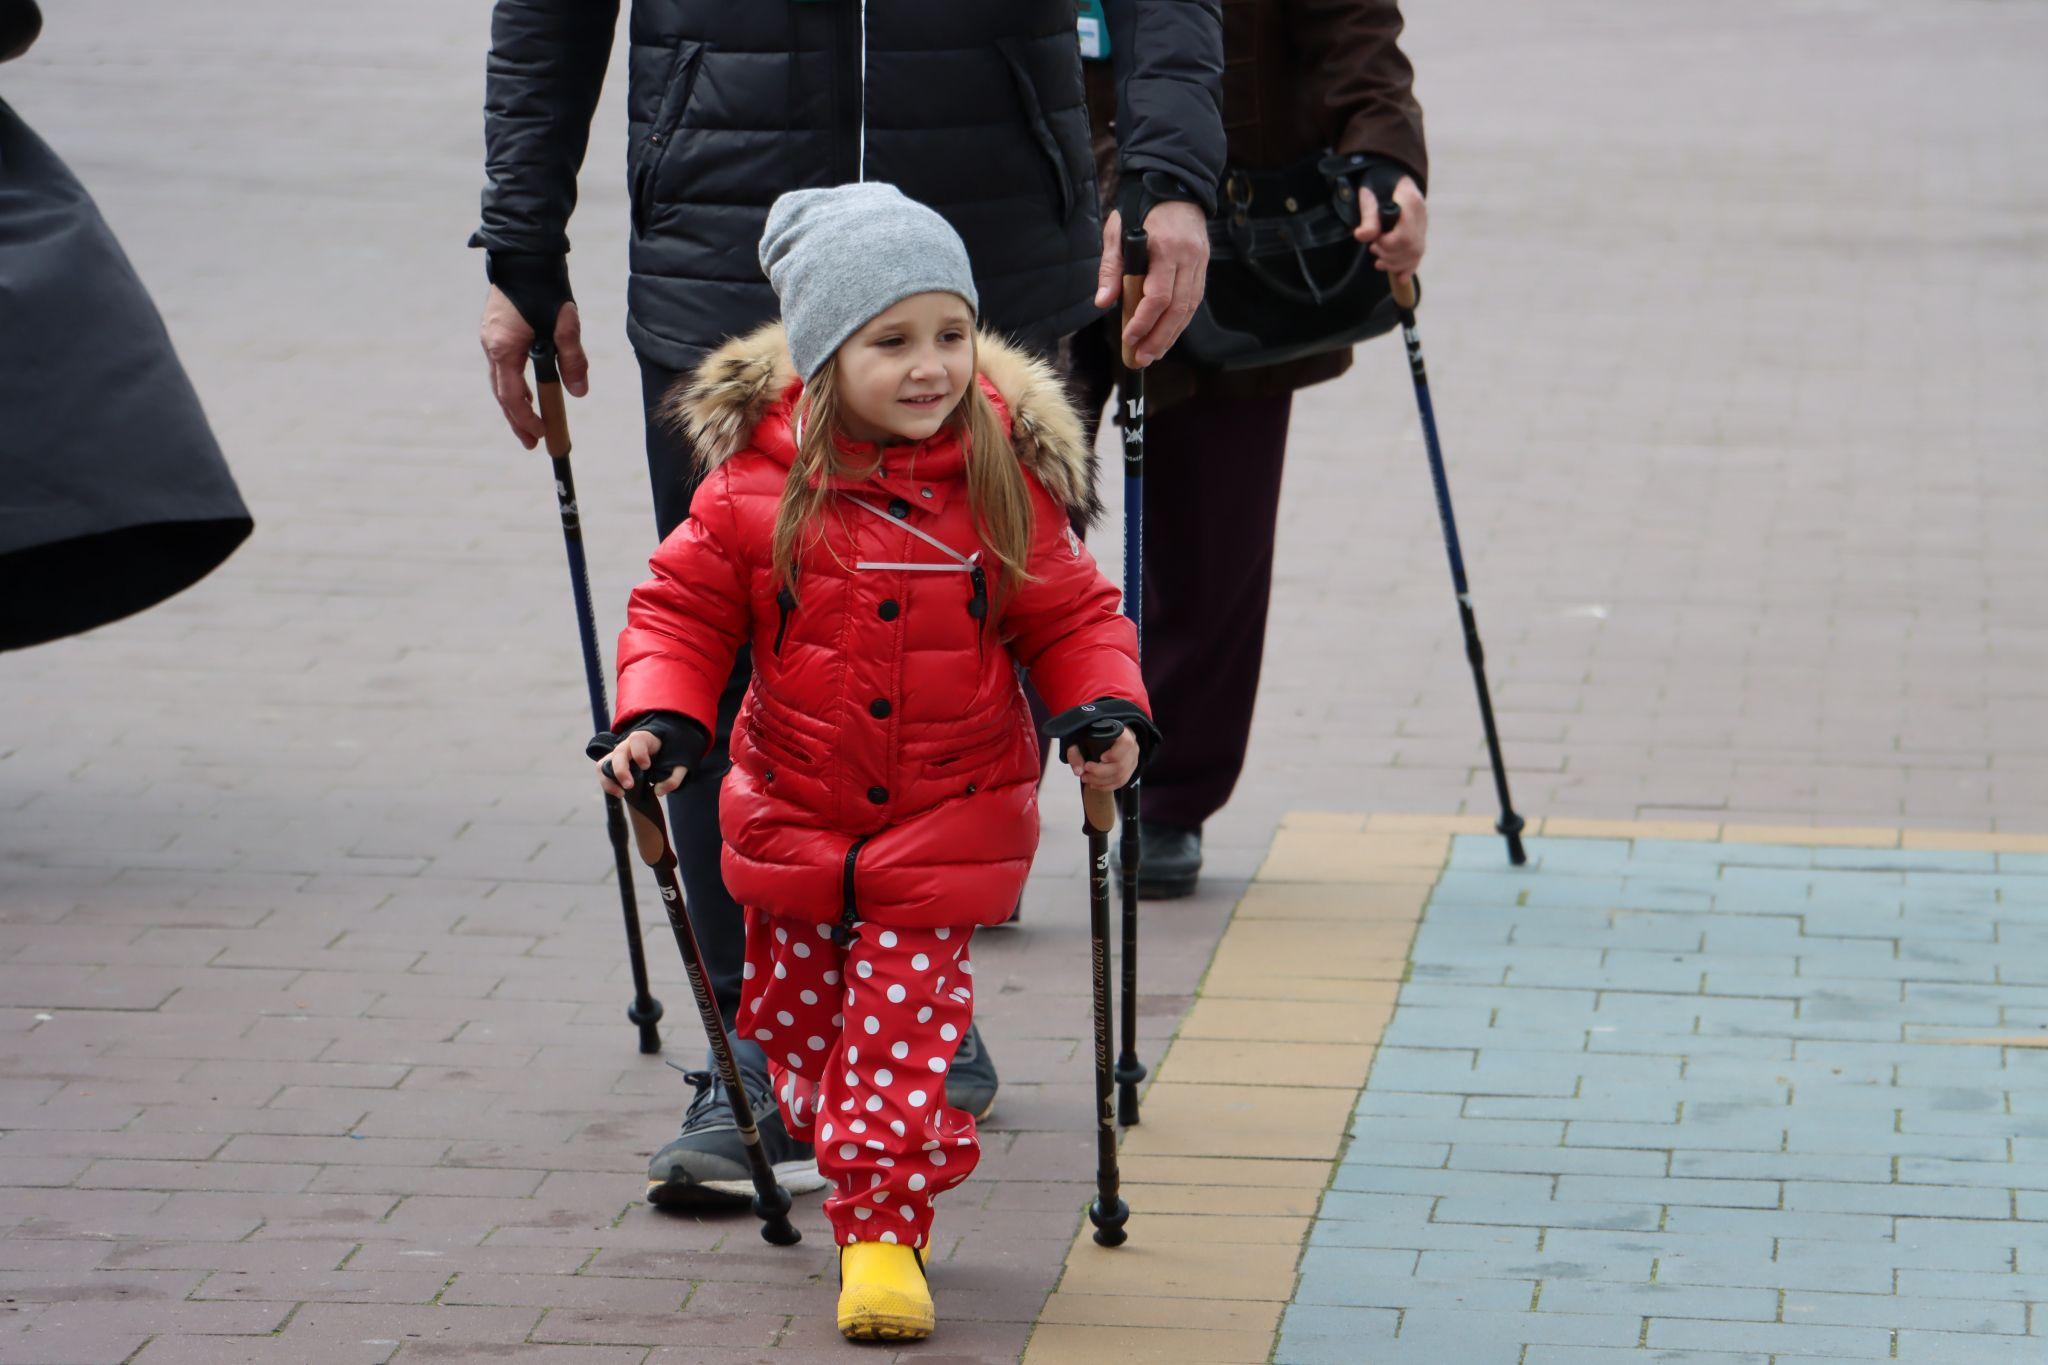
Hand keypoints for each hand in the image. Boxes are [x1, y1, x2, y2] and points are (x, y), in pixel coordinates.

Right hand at [480, 285, 587, 449]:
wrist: (524, 252)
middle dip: (517, 419)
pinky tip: (527, 389)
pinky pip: (502, 366)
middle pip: (502, 394)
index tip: (541, 435)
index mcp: (504, 347)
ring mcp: (490, 337)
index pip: (513, 395)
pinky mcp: (495, 329)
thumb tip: (579, 393)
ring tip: (530, 421)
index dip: (526, 418)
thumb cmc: (545, 286)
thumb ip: (573, 359)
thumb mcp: (566, 324)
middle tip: (531, 442)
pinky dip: (514, 383)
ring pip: (500, 380)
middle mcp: (491, 345)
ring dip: (515, 403)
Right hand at [595, 730, 682, 797]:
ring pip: (604, 763)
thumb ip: (673, 778)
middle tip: (629, 786)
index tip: (646, 766)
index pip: (637, 739)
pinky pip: (602, 772)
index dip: (639, 753)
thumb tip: (658, 791)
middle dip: (621, 770)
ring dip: (609, 779)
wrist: (661, 751)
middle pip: (618, 753)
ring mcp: (618, 755)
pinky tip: (620, 794)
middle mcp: (628, 745)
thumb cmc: (670, 756)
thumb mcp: (679, 766)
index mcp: (646, 739)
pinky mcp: (613, 764)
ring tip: (622, 793)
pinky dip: (607, 784)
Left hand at [1066, 729, 1138, 791]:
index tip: (1101, 758)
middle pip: (1121, 765)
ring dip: (1101, 781)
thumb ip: (1075, 752)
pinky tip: (1095, 785)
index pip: (1126, 743)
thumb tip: (1079, 771)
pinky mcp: (1130, 770)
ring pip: (1121, 776)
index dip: (1114, 754)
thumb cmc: (1092, 736)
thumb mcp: (1080, 739)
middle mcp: (1132, 746)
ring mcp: (1133, 759)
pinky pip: (1121, 782)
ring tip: (1087, 779)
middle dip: (1100, 773)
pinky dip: (1107, 786)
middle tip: (1085, 774)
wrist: (1101, 737)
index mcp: (1123, 733)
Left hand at [1093, 199, 1210, 366]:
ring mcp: (1199, 262)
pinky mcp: (1203, 266)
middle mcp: (1188, 257)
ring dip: (1171, 335)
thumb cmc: (1141, 207)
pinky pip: (1194, 300)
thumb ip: (1111, 267)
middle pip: (1177, 309)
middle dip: (1159, 338)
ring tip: (1153, 354)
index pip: (1158, 295)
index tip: (1130, 339)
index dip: (1144, 321)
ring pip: (1189, 308)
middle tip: (1142, 358)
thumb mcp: (1117, 230)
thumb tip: (1102, 301)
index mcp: (1165, 247)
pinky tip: (1167, 335)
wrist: (1174, 185)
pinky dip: (1180, 321)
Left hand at [1354, 175, 1426, 286]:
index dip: (1387, 244)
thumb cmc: (1376, 180)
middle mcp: (1421, 214)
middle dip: (1389, 254)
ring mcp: (1422, 224)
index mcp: (1410, 201)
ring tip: (1378, 258)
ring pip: (1416, 253)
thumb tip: (1361, 237)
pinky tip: (1400, 277)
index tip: (1374, 241)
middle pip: (1411, 247)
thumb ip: (1367, 216)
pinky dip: (1409, 267)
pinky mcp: (1420, 232)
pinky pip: (1419, 254)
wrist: (1389, 173)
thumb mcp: (1368, 193)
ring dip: (1395, 262)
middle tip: (1373, 248)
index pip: (1404, 235)